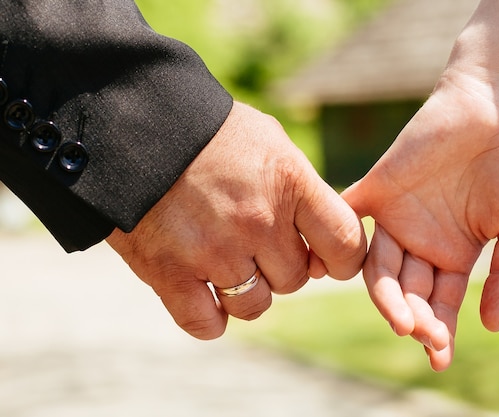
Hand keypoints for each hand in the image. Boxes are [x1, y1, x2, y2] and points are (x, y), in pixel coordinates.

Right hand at [106, 101, 366, 339]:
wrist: (134, 124)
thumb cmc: (212, 133)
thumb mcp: (272, 144)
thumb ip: (304, 192)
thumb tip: (325, 243)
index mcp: (289, 183)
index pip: (346, 244)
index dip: (345, 261)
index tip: (330, 261)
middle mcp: (256, 221)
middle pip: (295, 279)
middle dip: (282, 267)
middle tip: (258, 245)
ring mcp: (213, 250)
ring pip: (255, 305)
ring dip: (248, 292)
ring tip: (230, 264)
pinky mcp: (169, 273)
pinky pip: (207, 324)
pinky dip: (211, 318)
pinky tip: (206, 295)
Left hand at [342, 73, 498, 370]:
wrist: (492, 109)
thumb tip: (490, 325)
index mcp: (453, 256)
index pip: (440, 305)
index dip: (440, 332)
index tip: (440, 358)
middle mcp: (420, 243)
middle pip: (407, 292)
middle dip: (413, 317)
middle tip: (418, 333)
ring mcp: (395, 219)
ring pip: (379, 267)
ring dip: (387, 295)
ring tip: (399, 317)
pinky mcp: (374, 190)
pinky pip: (348, 218)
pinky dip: (335, 239)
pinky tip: (329, 266)